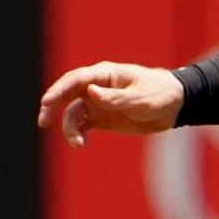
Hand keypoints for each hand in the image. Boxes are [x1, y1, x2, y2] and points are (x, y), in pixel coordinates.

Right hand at [36, 61, 184, 147]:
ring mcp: (98, 102)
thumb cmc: (160, 94)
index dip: (59, 90)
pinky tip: (80, 144)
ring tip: (77, 143)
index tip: (47, 102)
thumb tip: (90, 93)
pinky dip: (77, 134)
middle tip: (43, 120)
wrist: (175, 106)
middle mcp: (97, 87)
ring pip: (73, 113)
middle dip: (52, 105)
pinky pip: (82, 125)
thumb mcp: (140, 98)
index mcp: (106, 75)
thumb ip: (115, 97)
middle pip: (67, 93)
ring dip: (69, 128)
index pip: (76, 79)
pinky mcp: (102, 118)